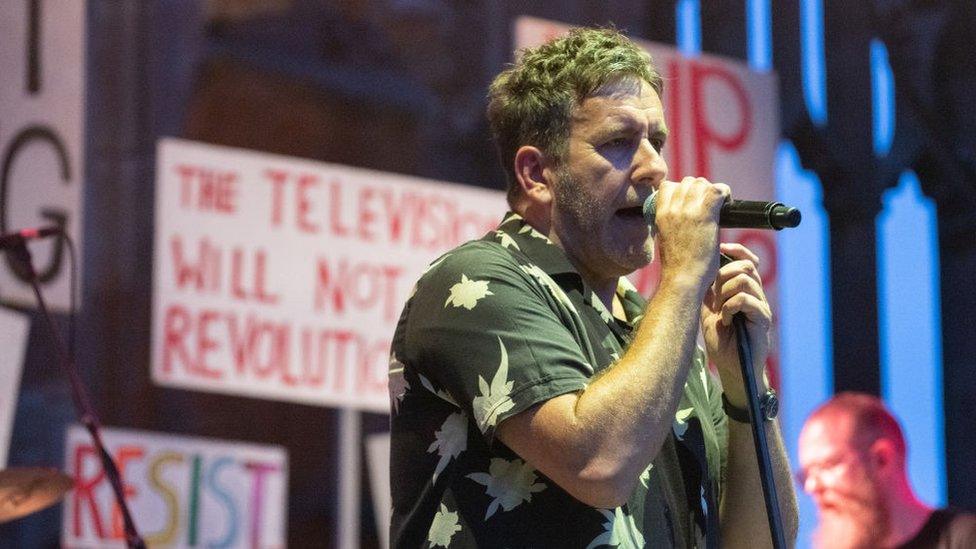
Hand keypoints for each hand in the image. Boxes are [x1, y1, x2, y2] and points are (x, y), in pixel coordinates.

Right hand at [654, 177, 729, 289]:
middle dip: (700, 190)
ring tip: (719, 206)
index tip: (691, 201)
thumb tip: (686, 214)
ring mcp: (688, 210)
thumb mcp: (666, 237)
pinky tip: (727, 203)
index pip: (668, 186)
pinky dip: (725, 193)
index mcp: (660, 213)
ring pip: (703, 183)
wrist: (683, 278)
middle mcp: (673, 208)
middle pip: (688, 182)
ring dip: (712, 191)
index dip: (682, 190)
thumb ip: (673, 221)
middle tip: (708, 206)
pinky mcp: (705, 215)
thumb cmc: (677, 265)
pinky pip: (718, 190)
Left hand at [700, 242, 771, 406]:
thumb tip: (700, 267)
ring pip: (745, 281)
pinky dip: (730, 307)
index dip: (736, 250)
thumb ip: (708, 289)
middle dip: (724, 277)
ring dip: (725, 293)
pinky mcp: (763, 318)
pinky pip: (746, 300)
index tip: (721, 247)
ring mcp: (761, 305)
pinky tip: (725, 320)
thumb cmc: (720, 339)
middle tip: (713, 298)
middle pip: (745, 267)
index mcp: (744, 289)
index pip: (747, 260)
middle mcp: (755, 294)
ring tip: (719, 311)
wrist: (730, 366)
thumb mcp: (708, 309)